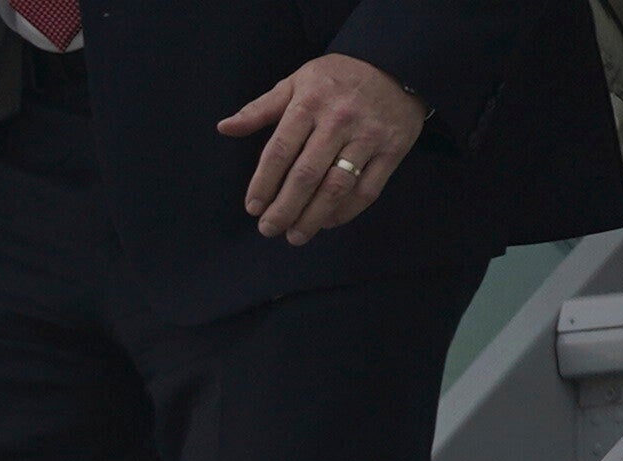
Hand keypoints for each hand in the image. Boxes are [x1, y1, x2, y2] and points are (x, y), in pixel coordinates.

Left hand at [223, 55, 423, 244]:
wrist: (398, 63)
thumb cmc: (338, 77)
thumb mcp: (297, 82)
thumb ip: (260, 109)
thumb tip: (224, 127)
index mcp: (310, 103)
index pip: (279, 151)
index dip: (263, 184)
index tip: (253, 208)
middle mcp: (340, 120)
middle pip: (306, 175)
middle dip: (284, 209)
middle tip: (268, 229)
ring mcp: (369, 136)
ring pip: (336, 187)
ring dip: (312, 217)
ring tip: (295, 235)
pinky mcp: (393, 148)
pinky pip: (367, 190)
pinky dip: (345, 212)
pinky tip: (327, 221)